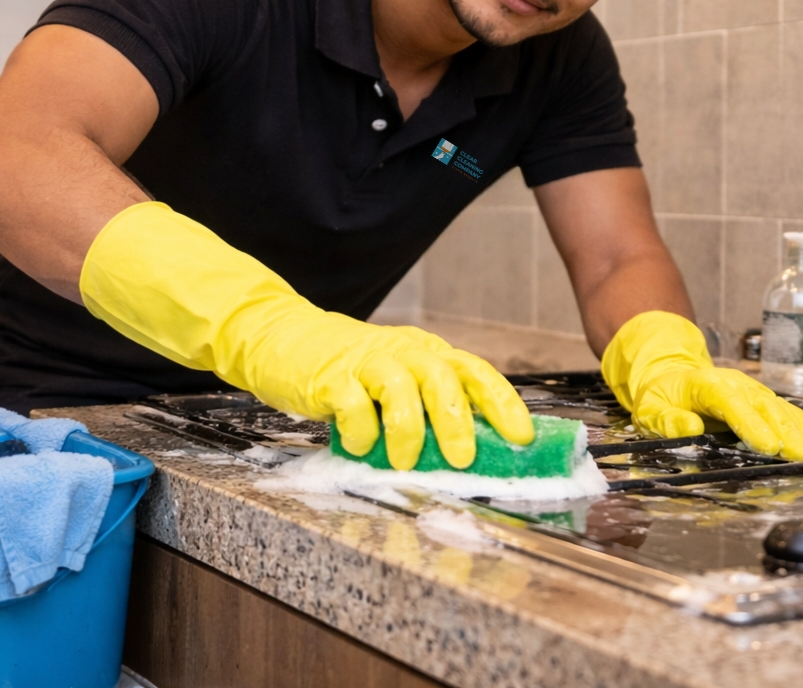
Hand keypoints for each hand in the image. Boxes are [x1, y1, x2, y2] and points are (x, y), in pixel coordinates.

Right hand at [79, 202, 532, 468]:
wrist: (280, 338)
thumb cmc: (347, 370)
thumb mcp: (395, 383)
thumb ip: (429, 410)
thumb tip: (475, 457)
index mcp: (426, 353)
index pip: (475, 372)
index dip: (502, 404)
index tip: (522, 437)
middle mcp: (403, 353)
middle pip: (443, 379)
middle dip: (458, 422)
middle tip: (464, 459)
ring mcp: (365, 362)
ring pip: (401, 389)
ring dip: (409, 431)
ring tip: (405, 463)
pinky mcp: (329, 377)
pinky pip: (352, 404)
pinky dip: (361, 430)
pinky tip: (361, 448)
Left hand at [601, 311, 802, 461]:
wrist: (671, 377)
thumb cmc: (661, 397)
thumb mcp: (649, 409)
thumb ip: (666, 420)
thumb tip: (689, 427)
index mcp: (706, 386)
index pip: (731, 404)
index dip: (752, 425)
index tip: (768, 446)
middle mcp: (735, 385)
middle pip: (763, 407)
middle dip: (784, 431)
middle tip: (800, 456)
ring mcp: (751, 392)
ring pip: (779, 409)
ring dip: (800, 430)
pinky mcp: (761, 401)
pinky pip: (786, 412)